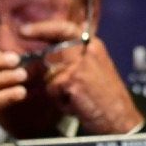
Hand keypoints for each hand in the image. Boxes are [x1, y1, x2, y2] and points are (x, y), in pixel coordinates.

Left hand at [21, 20, 143, 135]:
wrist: (121, 117)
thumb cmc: (109, 97)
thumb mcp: (99, 67)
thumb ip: (81, 54)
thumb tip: (66, 39)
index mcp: (94, 46)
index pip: (64, 28)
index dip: (42, 28)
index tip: (24, 30)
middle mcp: (86, 51)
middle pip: (51, 52)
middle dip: (46, 67)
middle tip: (47, 76)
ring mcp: (78, 65)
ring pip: (50, 75)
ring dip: (57, 90)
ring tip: (76, 98)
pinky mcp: (71, 81)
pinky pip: (53, 90)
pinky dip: (61, 102)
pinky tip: (76, 105)